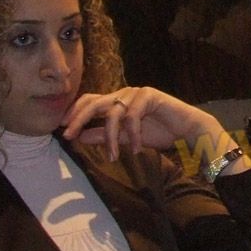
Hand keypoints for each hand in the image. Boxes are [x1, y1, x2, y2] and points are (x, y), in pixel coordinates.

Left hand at [63, 87, 248, 171]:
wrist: (187, 130)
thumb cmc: (159, 132)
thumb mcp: (126, 138)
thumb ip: (105, 136)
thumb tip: (80, 137)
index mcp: (117, 101)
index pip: (89, 101)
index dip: (74, 112)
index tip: (62, 128)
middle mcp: (123, 94)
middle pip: (94, 101)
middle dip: (79, 118)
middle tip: (68, 134)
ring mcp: (136, 93)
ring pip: (113, 113)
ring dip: (111, 138)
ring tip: (112, 157)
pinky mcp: (149, 95)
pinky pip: (132, 116)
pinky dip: (132, 135)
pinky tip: (136, 150)